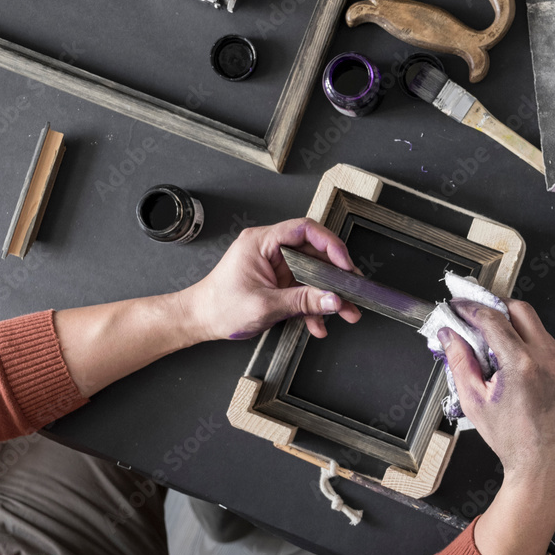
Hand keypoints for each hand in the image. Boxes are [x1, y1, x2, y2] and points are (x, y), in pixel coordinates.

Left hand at [179, 218, 361, 341]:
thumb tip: (334, 299)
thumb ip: (302, 301)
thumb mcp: (265, 305)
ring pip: (313, 275)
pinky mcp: (278, 283)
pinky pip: (304, 290)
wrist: (199, 322)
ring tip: (347, 312)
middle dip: (336, 275)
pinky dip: (314, 306)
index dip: (330, 244)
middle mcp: (271, 250)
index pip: (305, 230)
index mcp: (262, 242)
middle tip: (354, 291)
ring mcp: (276, 267)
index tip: (345, 264)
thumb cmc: (219, 307)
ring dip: (330, 295)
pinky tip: (320, 324)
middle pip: (314, 253)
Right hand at [437, 300, 554, 554]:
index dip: (472, 308)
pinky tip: (523, 371)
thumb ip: (459, 360)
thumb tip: (448, 334)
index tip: (461, 307)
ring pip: (537, 327)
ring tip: (501, 356)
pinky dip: (534, 349)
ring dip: (516, 332)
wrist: (545, 464)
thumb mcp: (473, 400)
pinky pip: (551, 345)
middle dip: (498, 311)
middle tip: (480, 322)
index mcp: (521, 365)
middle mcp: (549, 358)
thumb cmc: (510, 439)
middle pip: (520, 309)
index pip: (493, 318)